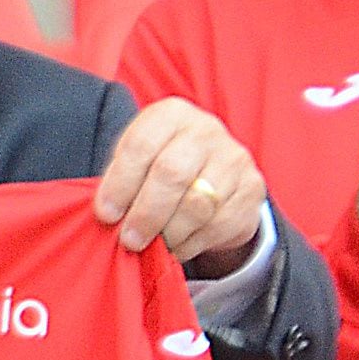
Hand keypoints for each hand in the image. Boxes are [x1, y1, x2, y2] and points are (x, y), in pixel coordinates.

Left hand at [96, 97, 266, 270]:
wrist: (215, 169)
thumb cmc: (162, 164)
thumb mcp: (138, 159)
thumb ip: (121, 180)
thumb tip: (108, 215)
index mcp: (171, 115)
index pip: (141, 146)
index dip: (120, 184)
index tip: (107, 215)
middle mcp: (206, 130)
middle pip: (172, 174)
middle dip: (146, 214)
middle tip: (130, 239)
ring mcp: (234, 159)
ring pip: (198, 205)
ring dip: (170, 234)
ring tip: (155, 244)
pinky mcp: (252, 189)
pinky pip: (219, 225)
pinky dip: (193, 243)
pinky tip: (180, 244)